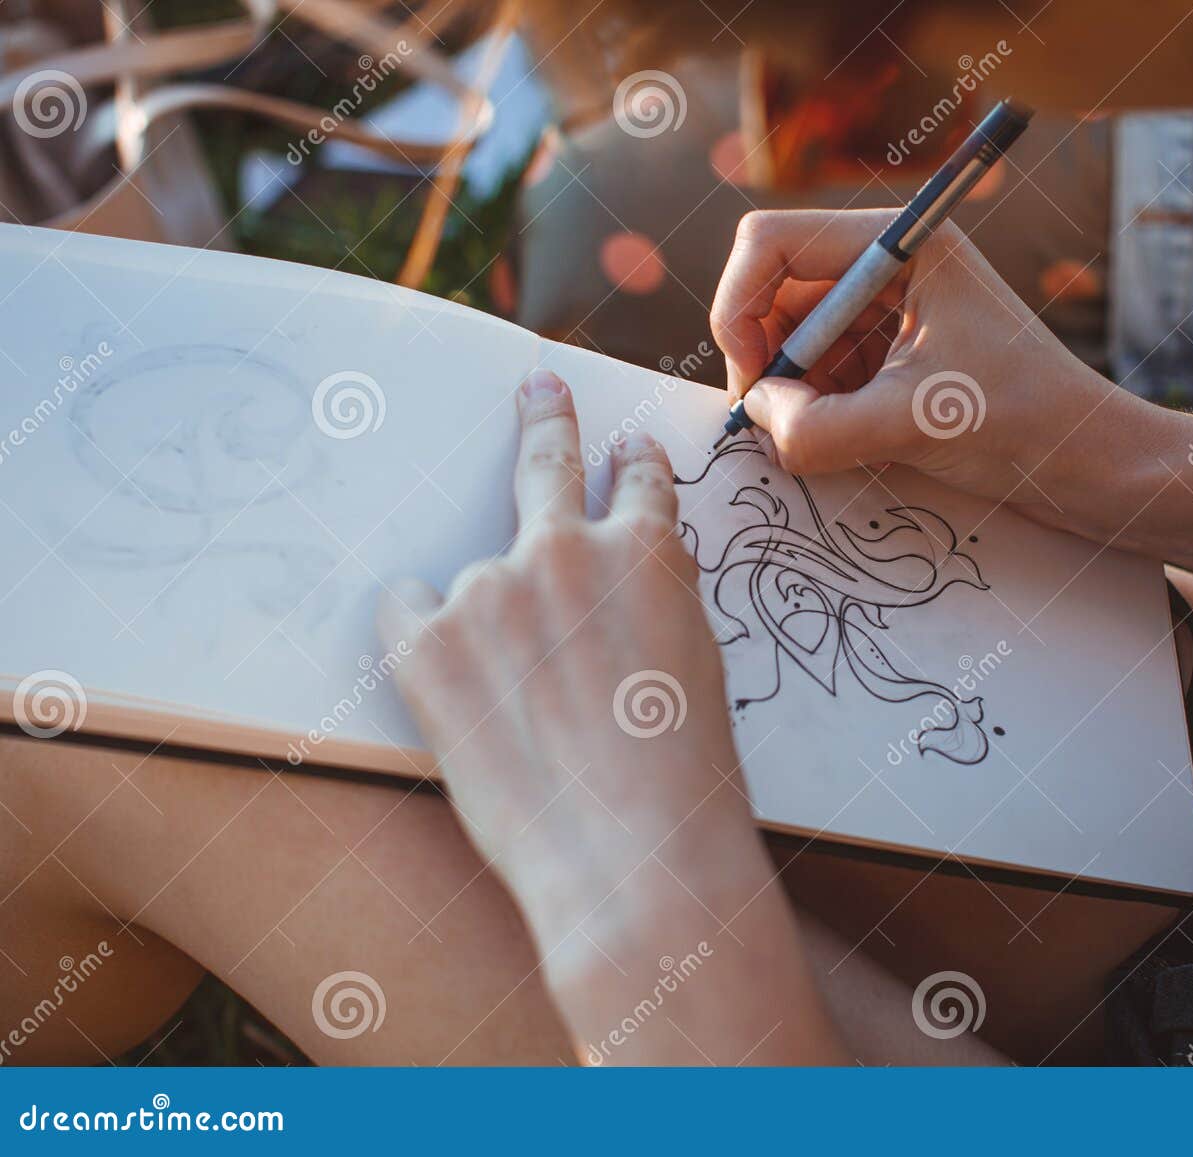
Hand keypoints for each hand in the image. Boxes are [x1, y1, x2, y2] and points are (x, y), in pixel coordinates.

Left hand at [375, 370, 841, 1062]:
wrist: (631, 857)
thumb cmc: (683, 781)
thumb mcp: (698, 668)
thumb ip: (661, 603)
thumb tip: (643, 570)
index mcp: (647, 554)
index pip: (639, 482)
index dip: (632, 464)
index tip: (624, 449)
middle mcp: (567, 550)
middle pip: (546, 462)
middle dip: (545, 418)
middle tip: (539, 386)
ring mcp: (491, 589)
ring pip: (472, 578)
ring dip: (488, 619)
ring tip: (518, 704)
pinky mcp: (427, 641)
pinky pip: (404, 608)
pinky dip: (420, 633)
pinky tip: (453, 685)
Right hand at [711, 209, 1159, 536]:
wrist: (1092, 466)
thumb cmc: (1026, 425)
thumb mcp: (914, 424)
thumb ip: (818, 426)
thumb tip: (754, 415)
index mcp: (905, 246)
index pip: (772, 242)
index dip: (740, 306)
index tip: (751, 381)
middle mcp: (891, 266)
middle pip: (775, 290)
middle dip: (763, 356)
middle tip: (772, 422)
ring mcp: (890, 311)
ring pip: (793, 337)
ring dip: (790, 390)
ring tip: (817, 440)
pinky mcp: (892, 356)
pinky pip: (820, 371)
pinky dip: (812, 408)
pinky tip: (838, 443)